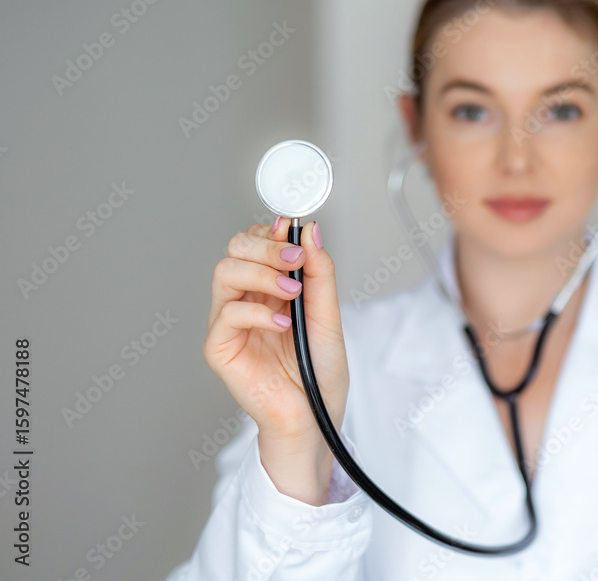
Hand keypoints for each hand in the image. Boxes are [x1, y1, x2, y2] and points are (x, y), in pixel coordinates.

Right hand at [203, 218, 346, 503]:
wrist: (316, 415)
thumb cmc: (319, 371)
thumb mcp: (327, 314)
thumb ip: (319, 273)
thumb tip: (310, 230)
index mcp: (268, 288)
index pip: (256, 243)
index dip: (271, 232)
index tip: (293, 230)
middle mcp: (245, 300)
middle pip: (235, 250)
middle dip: (265, 247)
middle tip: (295, 259)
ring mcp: (229, 323)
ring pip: (225, 273)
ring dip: (260, 273)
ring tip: (293, 290)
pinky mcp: (220, 348)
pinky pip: (227, 315)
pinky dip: (257, 313)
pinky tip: (283, 325)